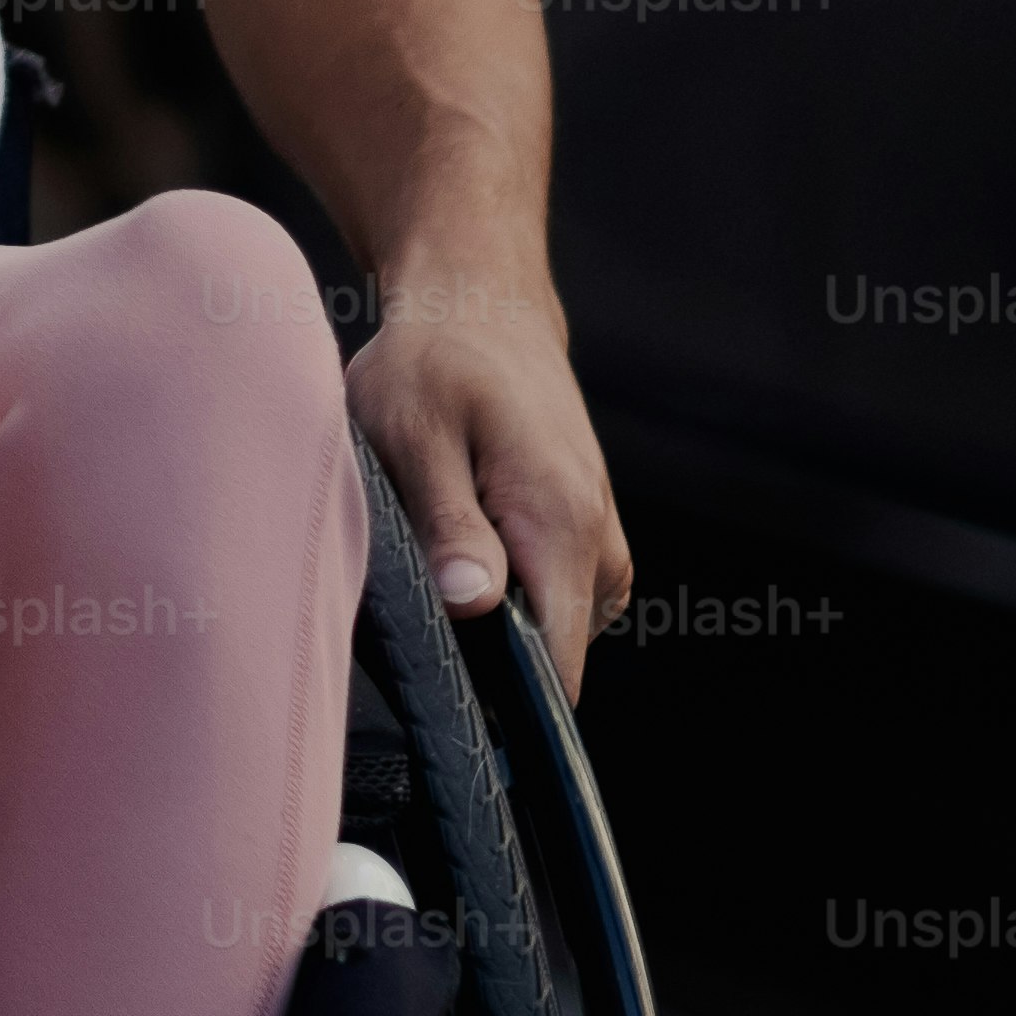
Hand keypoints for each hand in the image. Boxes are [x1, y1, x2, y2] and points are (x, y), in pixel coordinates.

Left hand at [342, 252, 628, 695]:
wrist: (483, 308)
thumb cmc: (435, 363)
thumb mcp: (414, 434)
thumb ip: (447, 523)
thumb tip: (474, 607)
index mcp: (561, 525)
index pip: (555, 669)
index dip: (504, 707)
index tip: (448, 708)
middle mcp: (599, 545)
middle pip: (549, 657)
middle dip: (482, 653)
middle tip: (417, 596)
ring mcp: (601, 545)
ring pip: (548, 632)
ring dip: (490, 616)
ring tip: (436, 548)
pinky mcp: (587, 541)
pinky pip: (550, 602)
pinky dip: (506, 591)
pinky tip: (462, 542)